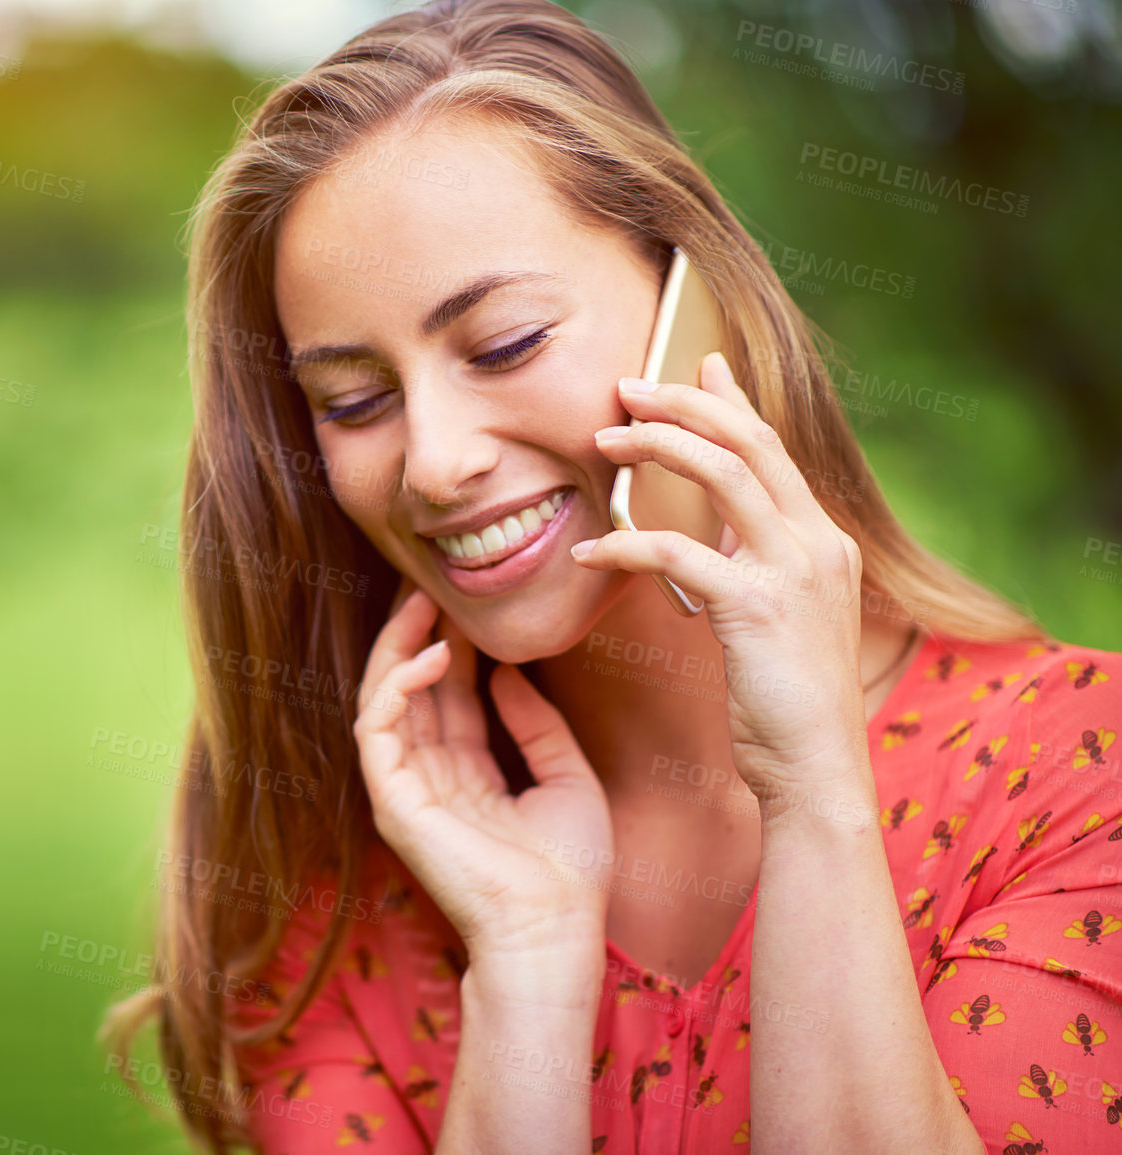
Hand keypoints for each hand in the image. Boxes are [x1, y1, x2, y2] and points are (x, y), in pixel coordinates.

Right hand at [353, 577, 613, 966]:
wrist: (556, 927)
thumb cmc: (568, 869)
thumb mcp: (567, 776)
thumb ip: (538, 724)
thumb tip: (508, 673)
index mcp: (467, 774)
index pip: (448, 695)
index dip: (451, 645)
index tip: (463, 601)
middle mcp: (430, 777)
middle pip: (411, 688)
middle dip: (415, 633)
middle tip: (428, 583)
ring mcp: (406, 788)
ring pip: (383, 698)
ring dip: (398, 646)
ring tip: (421, 602)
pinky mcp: (392, 800)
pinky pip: (377, 729)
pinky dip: (396, 686)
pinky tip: (429, 656)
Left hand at [574, 351, 871, 823]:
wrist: (815, 771)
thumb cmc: (785, 702)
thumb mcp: (778, 617)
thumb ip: (756, 565)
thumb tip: (716, 527)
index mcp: (825, 540)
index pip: (775, 445)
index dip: (731, 398)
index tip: (697, 360)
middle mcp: (818, 543)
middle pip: (749, 439)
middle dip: (683, 401)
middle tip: (625, 387)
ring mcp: (793, 572)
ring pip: (722, 471)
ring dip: (656, 445)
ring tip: (603, 441)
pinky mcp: (756, 608)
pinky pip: (677, 552)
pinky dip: (625, 543)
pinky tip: (587, 550)